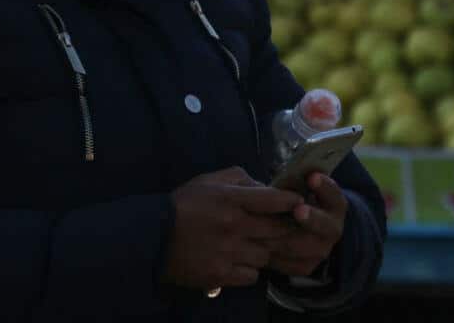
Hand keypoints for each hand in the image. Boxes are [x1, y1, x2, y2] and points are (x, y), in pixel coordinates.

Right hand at [162, 167, 301, 289]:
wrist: (155, 236)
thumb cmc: (184, 204)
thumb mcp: (208, 181)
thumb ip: (238, 178)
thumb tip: (263, 186)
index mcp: (230, 199)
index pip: (273, 200)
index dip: (290, 201)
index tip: (298, 202)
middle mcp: (234, 226)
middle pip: (278, 230)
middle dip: (287, 228)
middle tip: (289, 227)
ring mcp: (229, 252)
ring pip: (266, 254)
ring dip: (265, 249)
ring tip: (256, 244)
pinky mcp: (223, 274)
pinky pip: (253, 275)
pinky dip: (251, 268)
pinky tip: (241, 260)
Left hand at [265, 172, 347, 277]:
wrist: (292, 227)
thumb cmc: (290, 197)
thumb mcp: (294, 184)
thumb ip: (291, 178)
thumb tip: (274, 173)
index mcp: (333, 204)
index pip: (334, 195)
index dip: (325, 187)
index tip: (312, 177)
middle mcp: (332, 229)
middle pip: (326, 226)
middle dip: (312, 218)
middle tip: (299, 210)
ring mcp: (320, 250)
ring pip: (306, 248)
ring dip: (288, 239)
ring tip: (267, 231)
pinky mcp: (305, 266)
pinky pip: (290, 264)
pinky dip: (274, 256)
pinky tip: (257, 246)